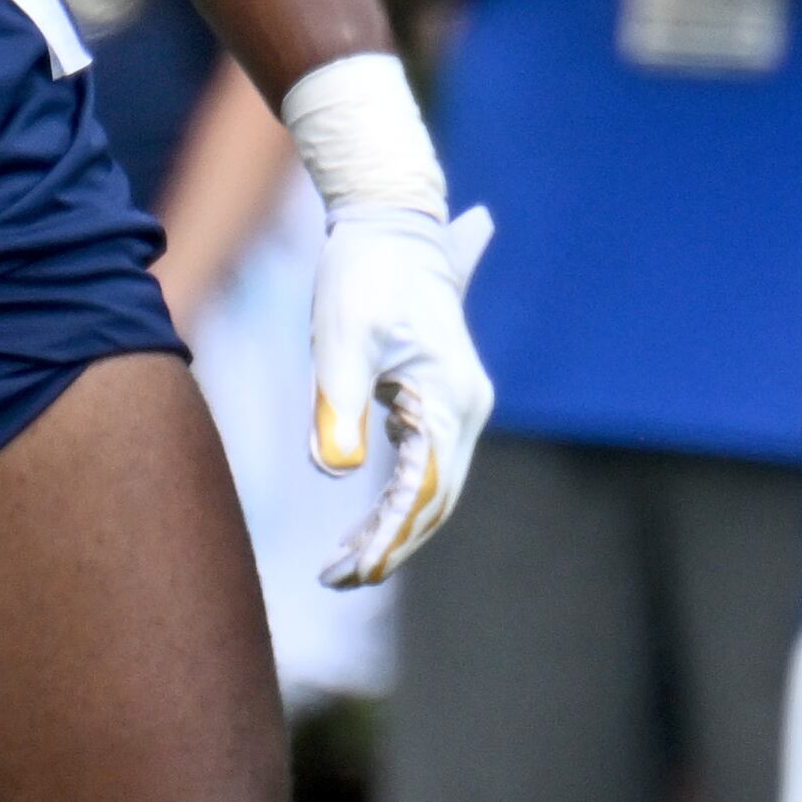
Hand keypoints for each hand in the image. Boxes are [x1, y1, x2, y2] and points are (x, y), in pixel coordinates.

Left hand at [308, 202, 496, 585]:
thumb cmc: (363, 274)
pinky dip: (393, 500)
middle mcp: (465, 408)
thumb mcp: (341, 337)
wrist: (390, 222)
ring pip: (430, 488)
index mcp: (449, 397)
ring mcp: (457, 405)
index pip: (425, 490)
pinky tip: (358, 529)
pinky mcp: (439, 400)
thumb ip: (337, 403)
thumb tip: (336, 472)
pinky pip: (422, 467)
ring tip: (340, 567)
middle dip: (389, 546)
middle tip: (337, 579)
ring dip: (390, 530)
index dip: (390, 537)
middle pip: (433, 500)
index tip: (353, 572)